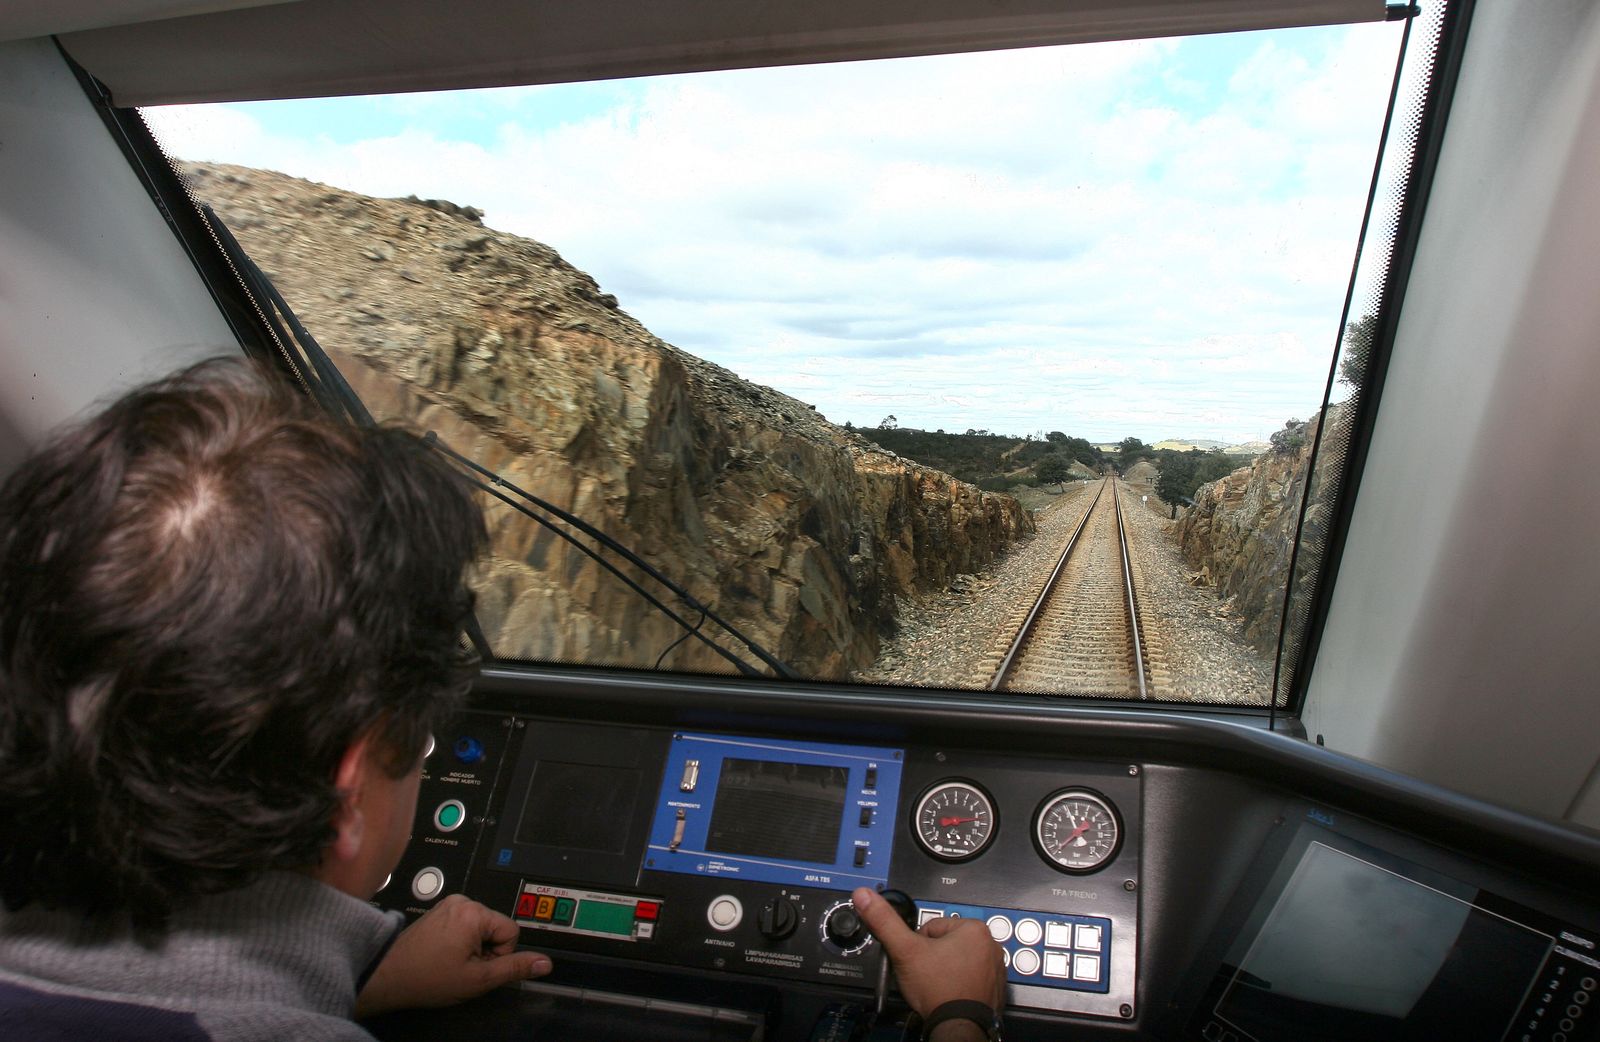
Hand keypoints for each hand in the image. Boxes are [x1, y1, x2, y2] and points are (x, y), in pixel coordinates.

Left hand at [355, 894, 551, 1016]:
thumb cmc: (428, 978)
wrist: (388, 976)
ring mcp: (449, 904)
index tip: (478, 967)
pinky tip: (444, 955)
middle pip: (496, 927)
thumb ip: (514, 968)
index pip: (511, 932)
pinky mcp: (440, 911)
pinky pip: (466, 924)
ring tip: (452, 962)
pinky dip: (461, 941)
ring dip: (474, 947)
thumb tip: (545, 963)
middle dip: (486, 950)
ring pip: (482, 927)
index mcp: (474, 912)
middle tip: (463, 967)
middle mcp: (463, 901)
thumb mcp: (478, 979)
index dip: (499, 955)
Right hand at [852, 887, 1005, 1020]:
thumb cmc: (938, 989)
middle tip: (927, 976)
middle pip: (947, 944)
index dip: (918, 945)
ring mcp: (996, 969)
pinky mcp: (996, 988)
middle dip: (934, 958)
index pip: (933, 928)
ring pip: (959, 961)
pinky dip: (961, 985)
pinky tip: (951, 994)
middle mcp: (991, 945)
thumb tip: (865, 895)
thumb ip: (885, 921)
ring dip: (947, 971)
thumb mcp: (905, 951)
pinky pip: (972, 979)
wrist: (957, 1027)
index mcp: (974, 929)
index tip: (918, 961)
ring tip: (939, 986)